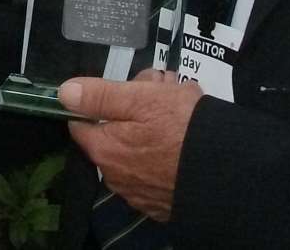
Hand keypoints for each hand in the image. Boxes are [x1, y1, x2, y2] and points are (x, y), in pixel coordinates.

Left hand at [60, 69, 203, 222]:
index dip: (99, 100)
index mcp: (105, 149)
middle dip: (132, 109)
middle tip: (162, 88)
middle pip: (112, 133)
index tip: (126, 89)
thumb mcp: (140, 98)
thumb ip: (100, 95)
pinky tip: (183, 139)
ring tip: (181, 107)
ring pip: (134, 150)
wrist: (226, 170)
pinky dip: (162, 154)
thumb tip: (64, 93)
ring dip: (150, 128)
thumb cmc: (181, 127)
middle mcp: (115, 177)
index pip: (81, 122)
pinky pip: (153, 170)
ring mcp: (139, 192)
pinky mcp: (161, 201)